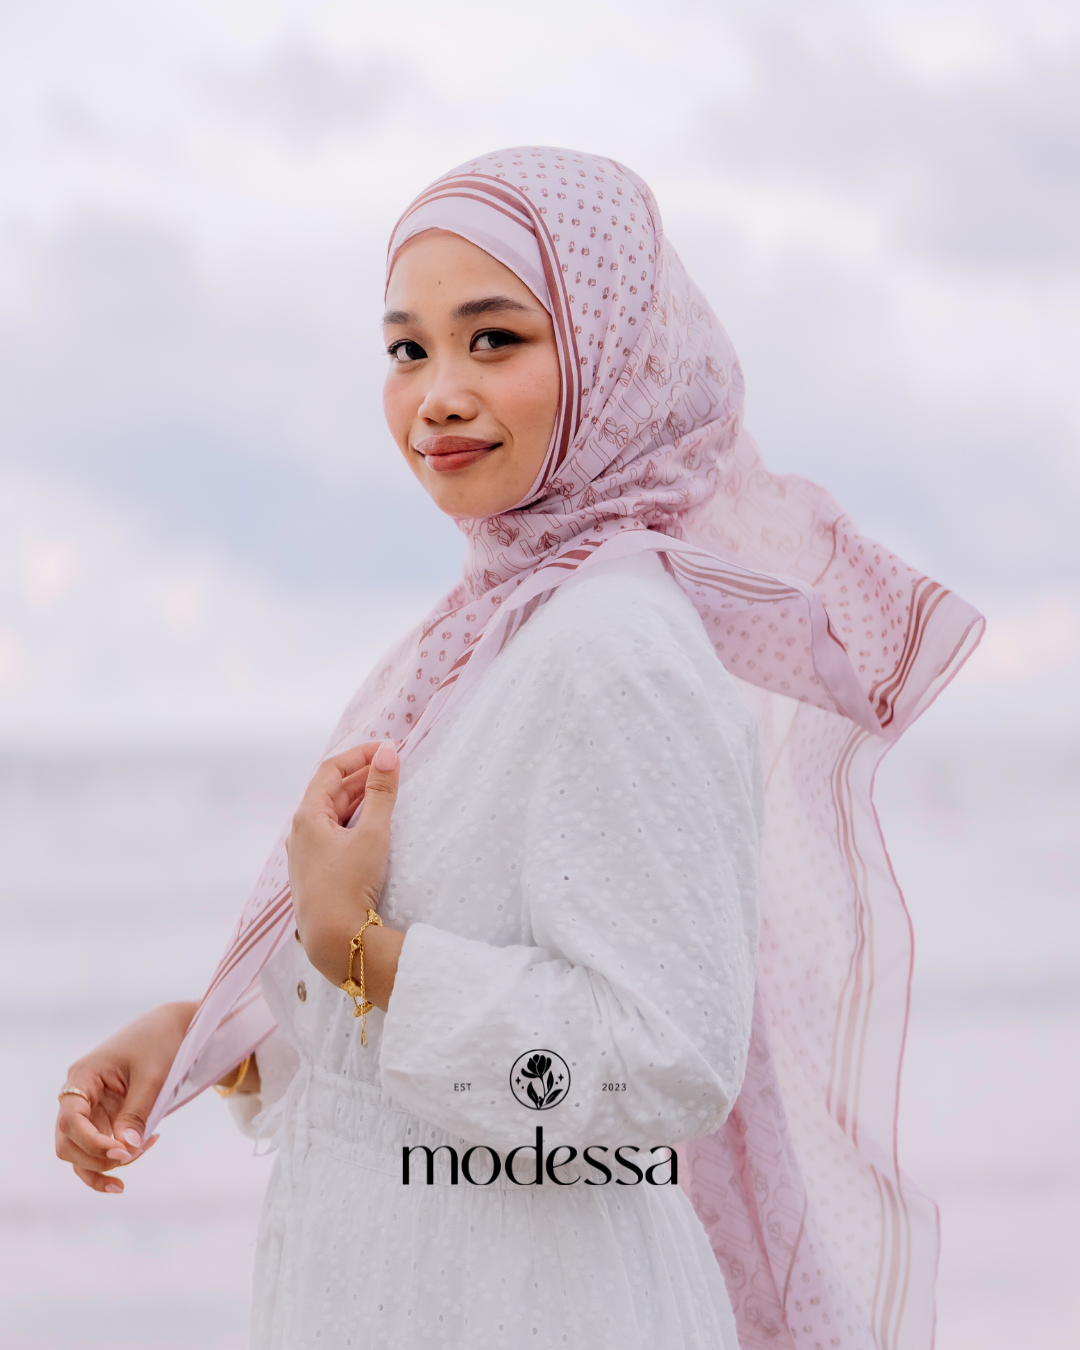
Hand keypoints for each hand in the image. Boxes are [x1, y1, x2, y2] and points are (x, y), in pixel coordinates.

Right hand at [55, 1000, 195, 1193]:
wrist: (176, 1027)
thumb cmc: (162, 1042)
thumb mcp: (152, 1076)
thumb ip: (136, 1113)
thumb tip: (124, 1152)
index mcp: (83, 1075)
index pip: (70, 1121)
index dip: (91, 1143)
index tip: (122, 1152)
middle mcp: (80, 1094)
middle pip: (68, 1142)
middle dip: (97, 1158)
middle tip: (136, 1152)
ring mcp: (90, 1108)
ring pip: (79, 1152)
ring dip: (103, 1165)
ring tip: (141, 1153)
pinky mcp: (104, 1117)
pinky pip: (95, 1148)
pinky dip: (107, 1163)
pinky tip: (127, 1170)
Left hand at [287, 738, 404, 1004]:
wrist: (334, 940)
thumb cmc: (349, 885)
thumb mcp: (372, 835)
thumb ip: (381, 792)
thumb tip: (388, 753)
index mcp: (307, 816)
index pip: (331, 770)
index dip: (359, 755)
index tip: (388, 748)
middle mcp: (300, 831)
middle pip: (331, 791)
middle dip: (362, 775)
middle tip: (393, 767)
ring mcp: (305, 853)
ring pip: (332, 813)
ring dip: (359, 798)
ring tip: (387, 790)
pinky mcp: (315, 871)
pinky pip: (333, 833)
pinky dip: (353, 820)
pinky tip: (371, 825)